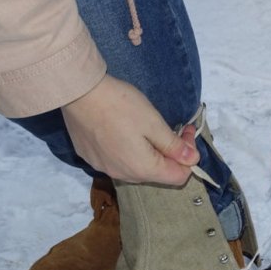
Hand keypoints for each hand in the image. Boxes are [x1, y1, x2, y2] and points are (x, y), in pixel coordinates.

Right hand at [61, 75, 199, 184]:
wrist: (77, 93)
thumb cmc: (119, 105)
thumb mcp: (153, 123)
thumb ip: (173, 145)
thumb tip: (193, 159)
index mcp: (142, 169)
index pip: (178, 177)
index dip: (188, 156)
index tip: (185, 132)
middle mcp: (123, 175)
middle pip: (157, 172)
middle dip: (169, 153)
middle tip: (172, 127)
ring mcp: (104, 167)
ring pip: (136, 167)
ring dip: (148, 152)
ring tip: (146, 128)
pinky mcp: (91, 157)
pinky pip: (117, 160)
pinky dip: (126, 149)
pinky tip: (122, 129)